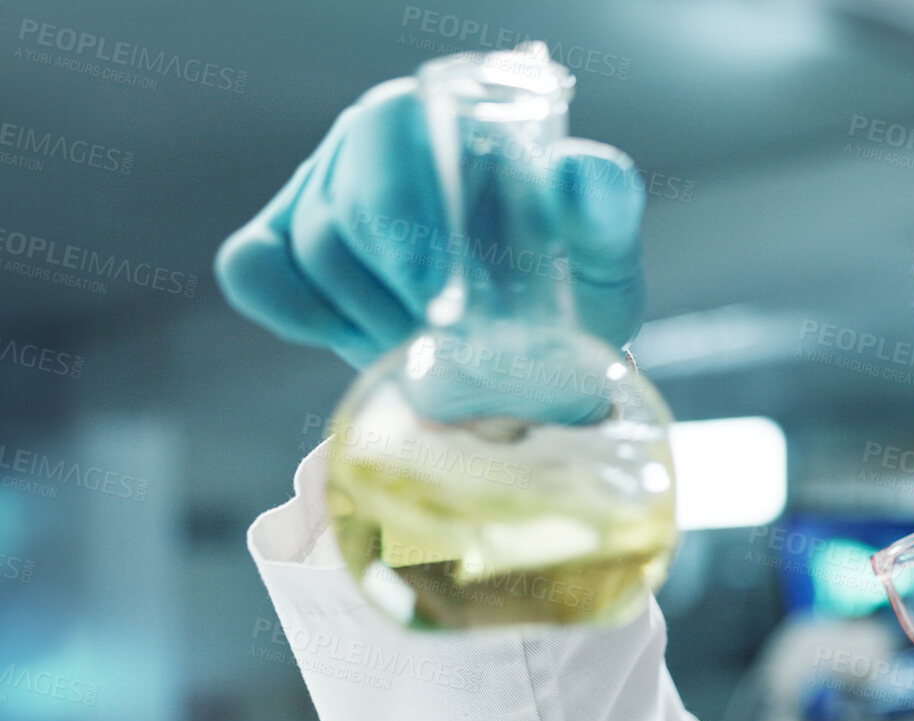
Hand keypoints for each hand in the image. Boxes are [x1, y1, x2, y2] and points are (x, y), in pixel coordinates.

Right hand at [214, 77, 645, 370]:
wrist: (542, 354)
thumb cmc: (569, 288)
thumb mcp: (604, 254)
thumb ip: (603, 209)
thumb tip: (577, 173)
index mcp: (441, 120)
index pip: (388, 130)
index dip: (400, 208)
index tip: (437, 294)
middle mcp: (369, 147)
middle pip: (345, 208)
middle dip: (396, 294)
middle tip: (447, 346)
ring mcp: (319, 197)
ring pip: (312, 257)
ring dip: (371, 322)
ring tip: (431, 354)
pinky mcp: (283, 250)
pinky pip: (256, 273)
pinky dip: (301, 317)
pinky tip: (357, 342)